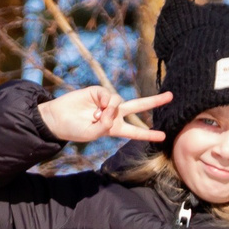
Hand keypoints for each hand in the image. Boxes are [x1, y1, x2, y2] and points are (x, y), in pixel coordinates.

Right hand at [37, 85, 171, 145]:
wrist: (57, 118)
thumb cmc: (73, 130)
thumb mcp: (91, 134)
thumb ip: (104, 125)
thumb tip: (113, 109)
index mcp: (114, 128)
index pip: (134, 132)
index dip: (148, 134)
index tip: (163, 136)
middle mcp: (113, 114)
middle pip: (138, 106)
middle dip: (154, 101)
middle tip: (171, 96)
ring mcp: (106, 102)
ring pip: (120, 102)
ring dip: (111, 110)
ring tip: (96, 116)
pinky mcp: (98, 92)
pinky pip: (109, 95)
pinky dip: (105, 102)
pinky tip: (95, 107)